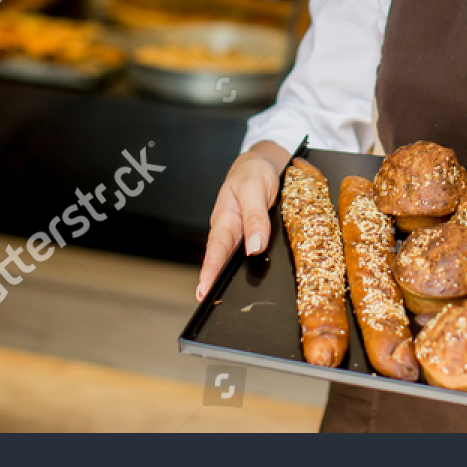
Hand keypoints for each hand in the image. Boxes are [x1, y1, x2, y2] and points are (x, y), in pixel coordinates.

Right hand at [195, 141, 288, 301]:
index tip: (203, 290)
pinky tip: (246, 280)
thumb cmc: (254, 173)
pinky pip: (246, 252)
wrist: (263, 163)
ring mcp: (240, 233)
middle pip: (220, 259)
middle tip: (206, 304)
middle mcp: (230, 229)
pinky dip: (244, 267)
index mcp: (226, 218)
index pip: (216, 249)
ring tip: (221, 300)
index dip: (209, 271)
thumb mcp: (255, 189)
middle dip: (213, 281)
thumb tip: (255, 247)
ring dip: (226, 277)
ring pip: (232, 258)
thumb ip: (255, 217)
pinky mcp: (252, 234)